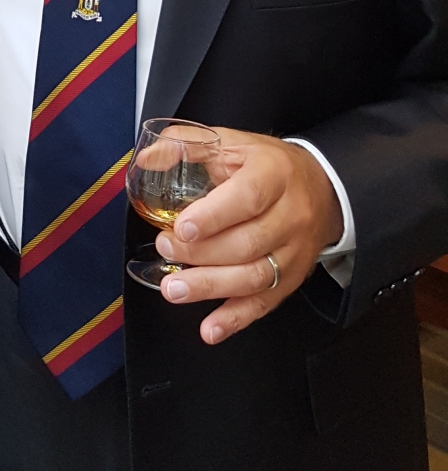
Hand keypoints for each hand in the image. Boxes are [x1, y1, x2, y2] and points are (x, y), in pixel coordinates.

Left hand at [152, 130, 342, 343]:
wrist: (322, 187)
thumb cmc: (269, 165)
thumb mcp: (233, 141)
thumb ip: (187, 144)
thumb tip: (147, 158)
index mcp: (274, 174)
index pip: (247, 198)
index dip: (213, 216)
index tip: (182, 227)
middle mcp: (290, 215)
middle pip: (247, 243)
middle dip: (201, 252)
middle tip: (166, 247)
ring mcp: (293, 251)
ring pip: (254, 277)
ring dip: (210, 287)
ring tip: (174, 289)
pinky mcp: (292, 278)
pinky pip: (264, 304)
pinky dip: (235, 320)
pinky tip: (210, 329)